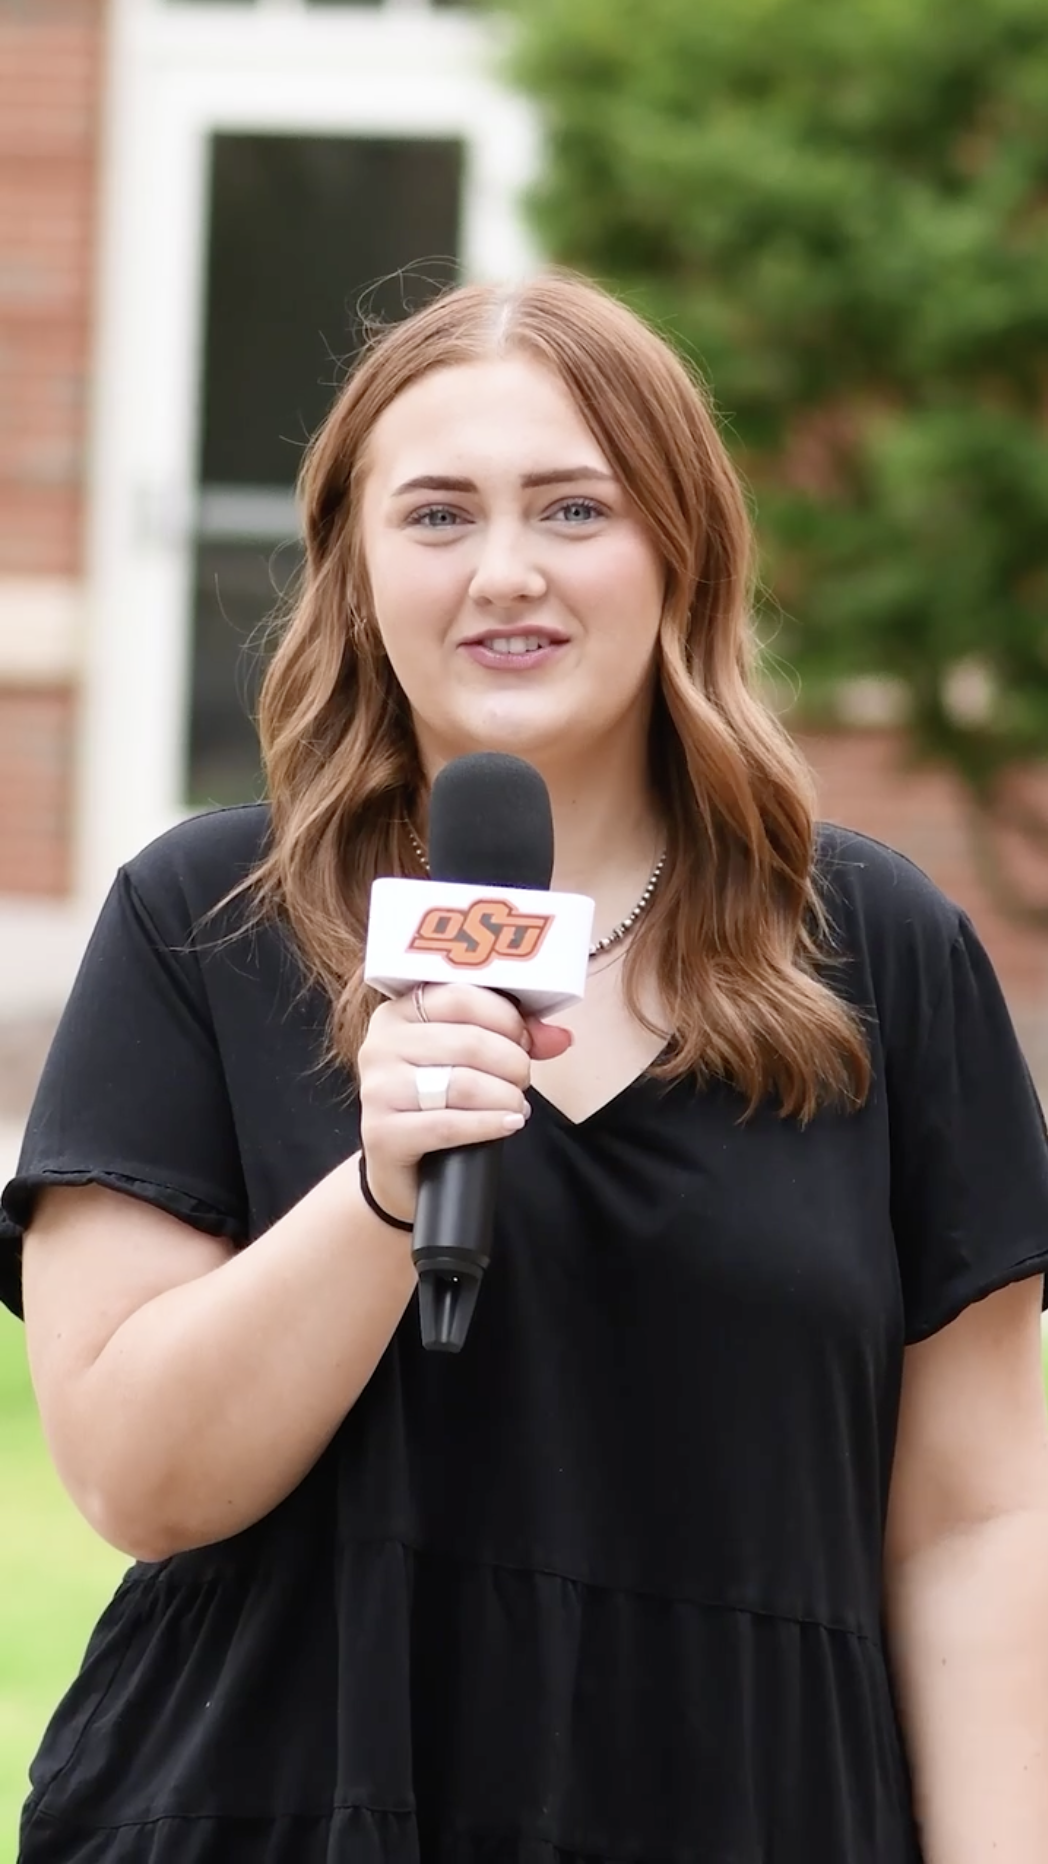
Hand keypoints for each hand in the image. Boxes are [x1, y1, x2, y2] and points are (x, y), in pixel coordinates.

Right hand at [357, 985, 571, 1223]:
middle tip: (521, 1080)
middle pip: (468, 1041)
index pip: (460, 996)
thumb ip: (513, 1038)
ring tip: (515, 1106)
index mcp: (398, 1012)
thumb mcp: (469, 1061)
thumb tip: (559, 1037)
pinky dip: (488, 1124)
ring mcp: (377, 1089)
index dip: (505, 1018)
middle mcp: (380, 1045)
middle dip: (511, 1063)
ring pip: (461, 1084)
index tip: (524, 1039)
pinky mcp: (381, 1133)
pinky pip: (448, 1125)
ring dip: (504, 1096)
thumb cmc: (435, 1104)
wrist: (401, 1169)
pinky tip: (508, 1124)